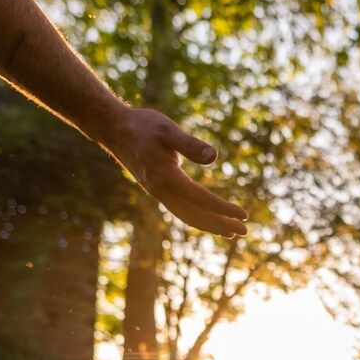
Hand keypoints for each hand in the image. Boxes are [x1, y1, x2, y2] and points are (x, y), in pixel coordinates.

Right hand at [107, 108, 247, 236]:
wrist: (114, 130)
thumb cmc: (143, 126)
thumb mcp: (168, 130)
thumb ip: (190, 144)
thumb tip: (215, 157)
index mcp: (166, 178)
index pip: (201, 199)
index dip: (223, 209)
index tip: (243, 214)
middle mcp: (161, 191)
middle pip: (196, 215)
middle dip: (221, 225)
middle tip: (245, 231)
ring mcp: (159, 193)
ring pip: (188, 216)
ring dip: (211, 225)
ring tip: (231, 233)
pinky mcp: (158, 191)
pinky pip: (181, 211)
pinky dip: (198, 218)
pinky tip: (210, 219)